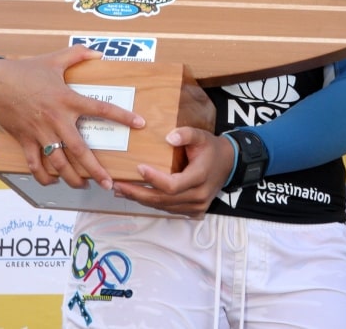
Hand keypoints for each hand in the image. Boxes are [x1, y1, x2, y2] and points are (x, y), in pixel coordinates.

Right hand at [0, 46, 145, 188]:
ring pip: (59, 163)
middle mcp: (56, 120)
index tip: (140, 123)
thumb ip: (78, 54)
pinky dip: (44, 176)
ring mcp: (40, 133)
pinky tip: (53, 182)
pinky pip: (35, 164)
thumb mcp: (54, 59)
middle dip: (96, 170)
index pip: (101, 108)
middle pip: (80, 150)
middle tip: (109, 183)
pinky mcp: (25, 140)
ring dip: (72, 178)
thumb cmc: (26, 70)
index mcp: (67, 99)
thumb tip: (98, 53)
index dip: (122, 116)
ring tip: (84, 186)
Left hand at [112, 127, 233, 216]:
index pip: (173, 185)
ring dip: (140, 199)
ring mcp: (196, 207)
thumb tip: (168, 137)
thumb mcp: (201, 135)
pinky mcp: (192, 211)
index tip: (138, 167)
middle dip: (138, 193)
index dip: (154, 179)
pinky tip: (135, 195)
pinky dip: (150, 203)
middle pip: (164, 199)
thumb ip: (186, 134)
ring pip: (163, 206)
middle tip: (117, 185)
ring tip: (120, 190)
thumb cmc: (211, 148)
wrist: (228, 164)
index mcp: (199, 177)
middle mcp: (198, 196)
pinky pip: (168, 208)